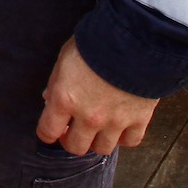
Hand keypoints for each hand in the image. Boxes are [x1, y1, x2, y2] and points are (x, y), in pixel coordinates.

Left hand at [36, 37, 158, 155]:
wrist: (133, 39)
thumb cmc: (95, 43)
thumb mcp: (65, 56)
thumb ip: (56, 81)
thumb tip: (50, 99)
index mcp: (64, 99)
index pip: (48, 132)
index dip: (48, 133)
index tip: (52, 129)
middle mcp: (88, 116)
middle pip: (75, 147)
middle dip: (72, 139)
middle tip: (74, 129)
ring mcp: (114, 121)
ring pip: (102, 148)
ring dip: (98, 139)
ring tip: (98, 126)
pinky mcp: (139, 120)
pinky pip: (129, 142)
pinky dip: (124, 137)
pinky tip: (120, 126)